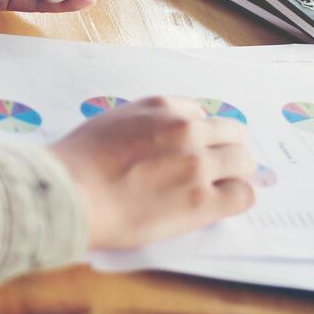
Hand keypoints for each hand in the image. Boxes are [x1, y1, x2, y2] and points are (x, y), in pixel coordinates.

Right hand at [51, 96, 256, 249]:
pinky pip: (242, 195)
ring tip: (221, 189)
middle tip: (216, 169)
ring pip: (243, 162)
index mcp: (161, 108)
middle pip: (232, 134)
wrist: (70, 193)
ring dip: (235, 174)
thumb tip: (158, 142)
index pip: (201, 114)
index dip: (198, 134)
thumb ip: (143, 125)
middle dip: (226, 150)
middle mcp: (186, 130)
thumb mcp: (110, 122)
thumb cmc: (77, 163)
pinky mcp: (202, 201)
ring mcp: (197, 165)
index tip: (192, 149)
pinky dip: (237, 198)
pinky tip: (222, 205)